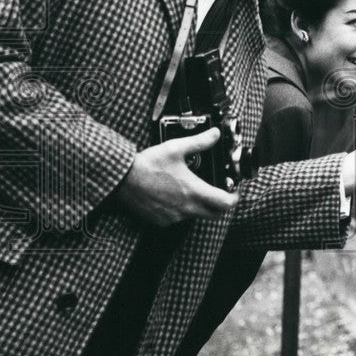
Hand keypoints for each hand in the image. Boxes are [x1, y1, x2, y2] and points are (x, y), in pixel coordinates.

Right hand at [114, 127, 238, 226]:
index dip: (234, 198)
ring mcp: (173, 217)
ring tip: (192, 189)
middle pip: (215, 214)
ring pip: (196, 216)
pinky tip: (174, 196)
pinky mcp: (161, 221)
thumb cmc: (147, 165)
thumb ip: (199, 142)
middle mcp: (186, 208)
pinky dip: (181, 210)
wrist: (121, 180)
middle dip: (220, 204)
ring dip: (200, 206)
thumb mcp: (176, 148)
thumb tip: (215, 134)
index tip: (233, 191)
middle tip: (218, 191)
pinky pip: (178, 219)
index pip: (225, 204)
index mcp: (193, 191)